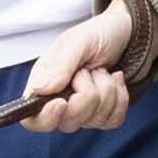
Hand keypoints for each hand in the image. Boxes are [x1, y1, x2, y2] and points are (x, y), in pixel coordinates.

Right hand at [19, 1, 132, 134]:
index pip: (32, 120)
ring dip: (106, 91)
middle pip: (67, 123)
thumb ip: (60, 65)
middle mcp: (60, 102)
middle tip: (89, 70)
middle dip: (87, 95)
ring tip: (102, 70)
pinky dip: (120, 98)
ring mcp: (82, 111)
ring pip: (94, 121)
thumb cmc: (96, 34)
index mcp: (44, 84)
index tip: (62, 102)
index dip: (45, 118)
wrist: (125, 34)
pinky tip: (115, 80)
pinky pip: (113, 120)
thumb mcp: (78, 41)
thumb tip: (38, 89)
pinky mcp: (104, 114)